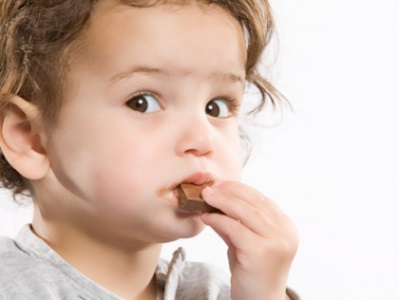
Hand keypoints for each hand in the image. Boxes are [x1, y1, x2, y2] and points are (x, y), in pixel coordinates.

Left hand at [201, 181, 297, 299]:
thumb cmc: (252, 272)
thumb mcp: (246, 241)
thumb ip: (236, 221)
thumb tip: (216, 199)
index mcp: (286, 227)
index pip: (262, 199)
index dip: (240, 188)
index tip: (221, 184)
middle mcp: (285, 232)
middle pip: (254, 202)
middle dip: (229, 192)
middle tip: (209, 188)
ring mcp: (276, 242)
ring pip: (245, 212)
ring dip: (222, 201)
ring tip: (205, 197)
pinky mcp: (261, 252)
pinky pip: (235, 228)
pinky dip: (218, 220)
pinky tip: (206, 217)